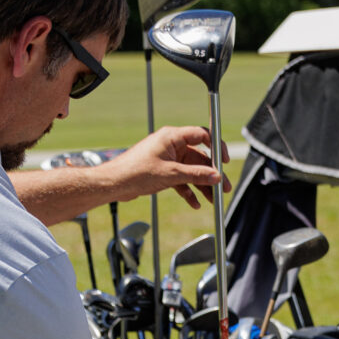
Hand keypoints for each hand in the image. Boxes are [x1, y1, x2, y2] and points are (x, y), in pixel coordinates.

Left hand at [106, 126, 230, 208]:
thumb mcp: (170, 174)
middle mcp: (171, 146)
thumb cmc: (135, 172)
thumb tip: (216, 177)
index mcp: (172, 137)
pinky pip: (181, 180)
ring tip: (213, 199)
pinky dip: (188, 191)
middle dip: (212, 174)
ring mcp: (167, 159)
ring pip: (191, 171)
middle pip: (199, 158)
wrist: (114, 184)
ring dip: (202, 185)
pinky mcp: (163, 172)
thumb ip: (195, 175)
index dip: (216, 146)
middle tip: (224, 187)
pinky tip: (195, 203)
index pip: (202, 136)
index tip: (224, 161)